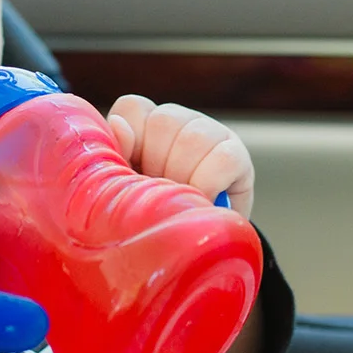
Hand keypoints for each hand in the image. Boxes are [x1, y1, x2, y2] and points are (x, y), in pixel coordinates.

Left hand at [106, 95, 254, 218]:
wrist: (194, 244)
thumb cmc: (153, 212)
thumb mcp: (126, 188)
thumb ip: (116, 158)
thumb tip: (118, 124)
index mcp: (144, 125)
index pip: (132, 107)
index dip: (130, 139)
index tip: (132, 170)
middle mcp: (178, 121)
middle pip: (162, 122)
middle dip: (156, 164)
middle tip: (159, 190)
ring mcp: (210, 132)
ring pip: (192, 138)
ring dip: (181, 175)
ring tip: (180, 197)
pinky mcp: (237, 154)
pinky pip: (222, 159)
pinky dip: (206, 183)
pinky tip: (202, 198)